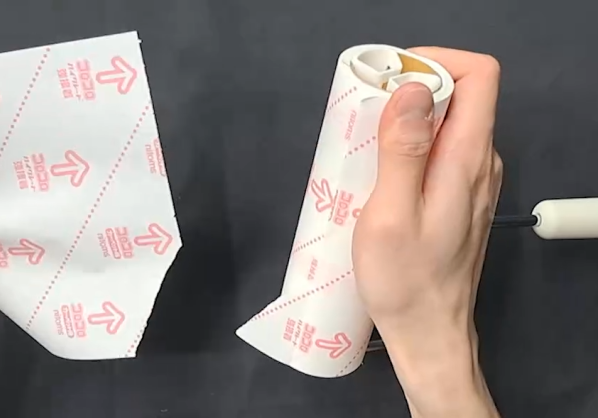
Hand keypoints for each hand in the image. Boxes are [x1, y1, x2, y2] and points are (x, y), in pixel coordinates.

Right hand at [352, 48, 502, 417]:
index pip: (478, 75)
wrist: (429, 335)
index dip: (436, 61)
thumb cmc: (406, 281)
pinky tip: (378, 176)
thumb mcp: (391, 214)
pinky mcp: (459, 200)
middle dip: (409, 91)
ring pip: (447, 126)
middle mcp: (479, 163)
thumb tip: (412, 89)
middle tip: (362, 115)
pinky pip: (439, 154)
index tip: (390, 80)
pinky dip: (409, 148)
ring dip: (405, 122)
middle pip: (459, 97)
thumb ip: (403, 149)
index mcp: (467, 159)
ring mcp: (472, 183)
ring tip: (363, 146)